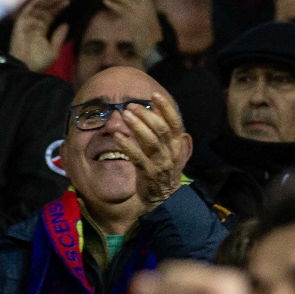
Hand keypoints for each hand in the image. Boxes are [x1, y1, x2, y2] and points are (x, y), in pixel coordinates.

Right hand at [9, 0, 69, 72]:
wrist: (25, 67)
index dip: (58, 8)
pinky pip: (28, 10)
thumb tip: (66, 24)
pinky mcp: (20, 23)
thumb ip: (59, 36)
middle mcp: (34, 25)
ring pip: (37, 8)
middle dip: (53, 2)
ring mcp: (26, 23)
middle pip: (44, 10)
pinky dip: (35, 3)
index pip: (50, 16)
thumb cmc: (38, 61)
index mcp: (41, 31)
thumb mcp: (53, 50)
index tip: (67, 1)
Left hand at [101, 0, 162, 59]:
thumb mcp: (147, 24)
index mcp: (150, 7)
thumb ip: (140, 15)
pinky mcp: (136, 23)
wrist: (157, 52)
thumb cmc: (151, 41)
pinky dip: (114, 6)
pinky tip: (105, 2)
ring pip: (126, 0)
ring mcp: (142, 15)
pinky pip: (123, 12)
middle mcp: (147, 8)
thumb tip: (132, 10)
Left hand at [115, 91, 190, 208]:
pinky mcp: (148, 173)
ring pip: (151, 141)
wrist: (164, 198)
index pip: (175, 122)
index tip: (154, 95)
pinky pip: (137, 157)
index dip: (166, 108)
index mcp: (177, 145)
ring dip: (137, 126)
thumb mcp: (171, 150)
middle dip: (146, 115)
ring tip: (125, 115)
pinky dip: (127, 146)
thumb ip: (166, 132)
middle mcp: (171, 153)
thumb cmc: (164, 169)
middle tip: (131, 106)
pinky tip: (117, 136)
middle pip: (161, 129)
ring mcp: (160, 164)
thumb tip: (158, 109)